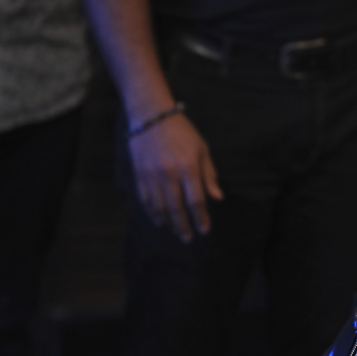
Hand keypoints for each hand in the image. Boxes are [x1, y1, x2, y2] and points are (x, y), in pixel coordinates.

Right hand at [127, 112, 223, 241]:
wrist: (151, 116)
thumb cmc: (182, 132)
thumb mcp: (202, 149)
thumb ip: (209, 175)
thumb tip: (217, 198)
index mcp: (188, 167)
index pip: (196, 200)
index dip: (201, 218)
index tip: (204, 230)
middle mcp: (169, 174)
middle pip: (176, 208)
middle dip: (183, 226)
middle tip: (188, 238)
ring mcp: (151, 175)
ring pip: (159, 207)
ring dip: (168, 223)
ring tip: (175, 232)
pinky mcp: (139, 175)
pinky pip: (145, 200)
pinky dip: (152, 213)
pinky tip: (159, 221)